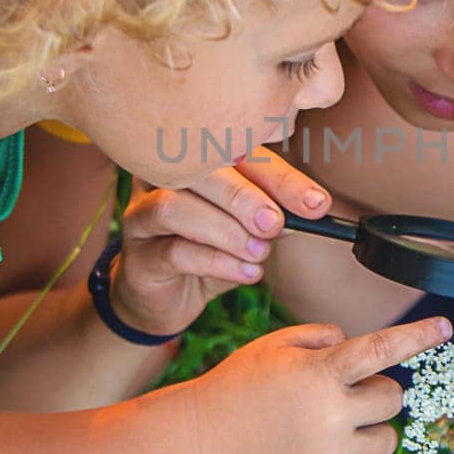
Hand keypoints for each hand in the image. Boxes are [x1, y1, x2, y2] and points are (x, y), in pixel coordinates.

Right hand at [110, 146, 330, 336]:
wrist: (165, 299)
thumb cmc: (208, 251)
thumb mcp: (246, 230)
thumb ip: (271, 215)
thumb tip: (309, 207)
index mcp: (193, 159)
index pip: (237, 153)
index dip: (279, 176)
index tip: (316, 203)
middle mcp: (159, 176)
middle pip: (198, 170)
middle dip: (246, 197)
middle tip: (276, 224)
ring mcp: (141, 214)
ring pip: (176, 206)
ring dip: (227, 230)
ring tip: (259, 252)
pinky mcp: (137, 256)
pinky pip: (174, 251)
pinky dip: (217, 262)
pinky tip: (246, 273)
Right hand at [190, 317, 453, 453]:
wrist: (204, 435)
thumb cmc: (241, 381)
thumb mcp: (277, 342)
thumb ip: (323, 335)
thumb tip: (357, 345)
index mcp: (321, 373)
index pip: (383, 349)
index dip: (418, 336)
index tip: (445, 328)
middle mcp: (330, 414)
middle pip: (391, 399)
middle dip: (378, 390)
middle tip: (347, 390)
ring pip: (388, 441)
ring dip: (376, 428)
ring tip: (345, 422)